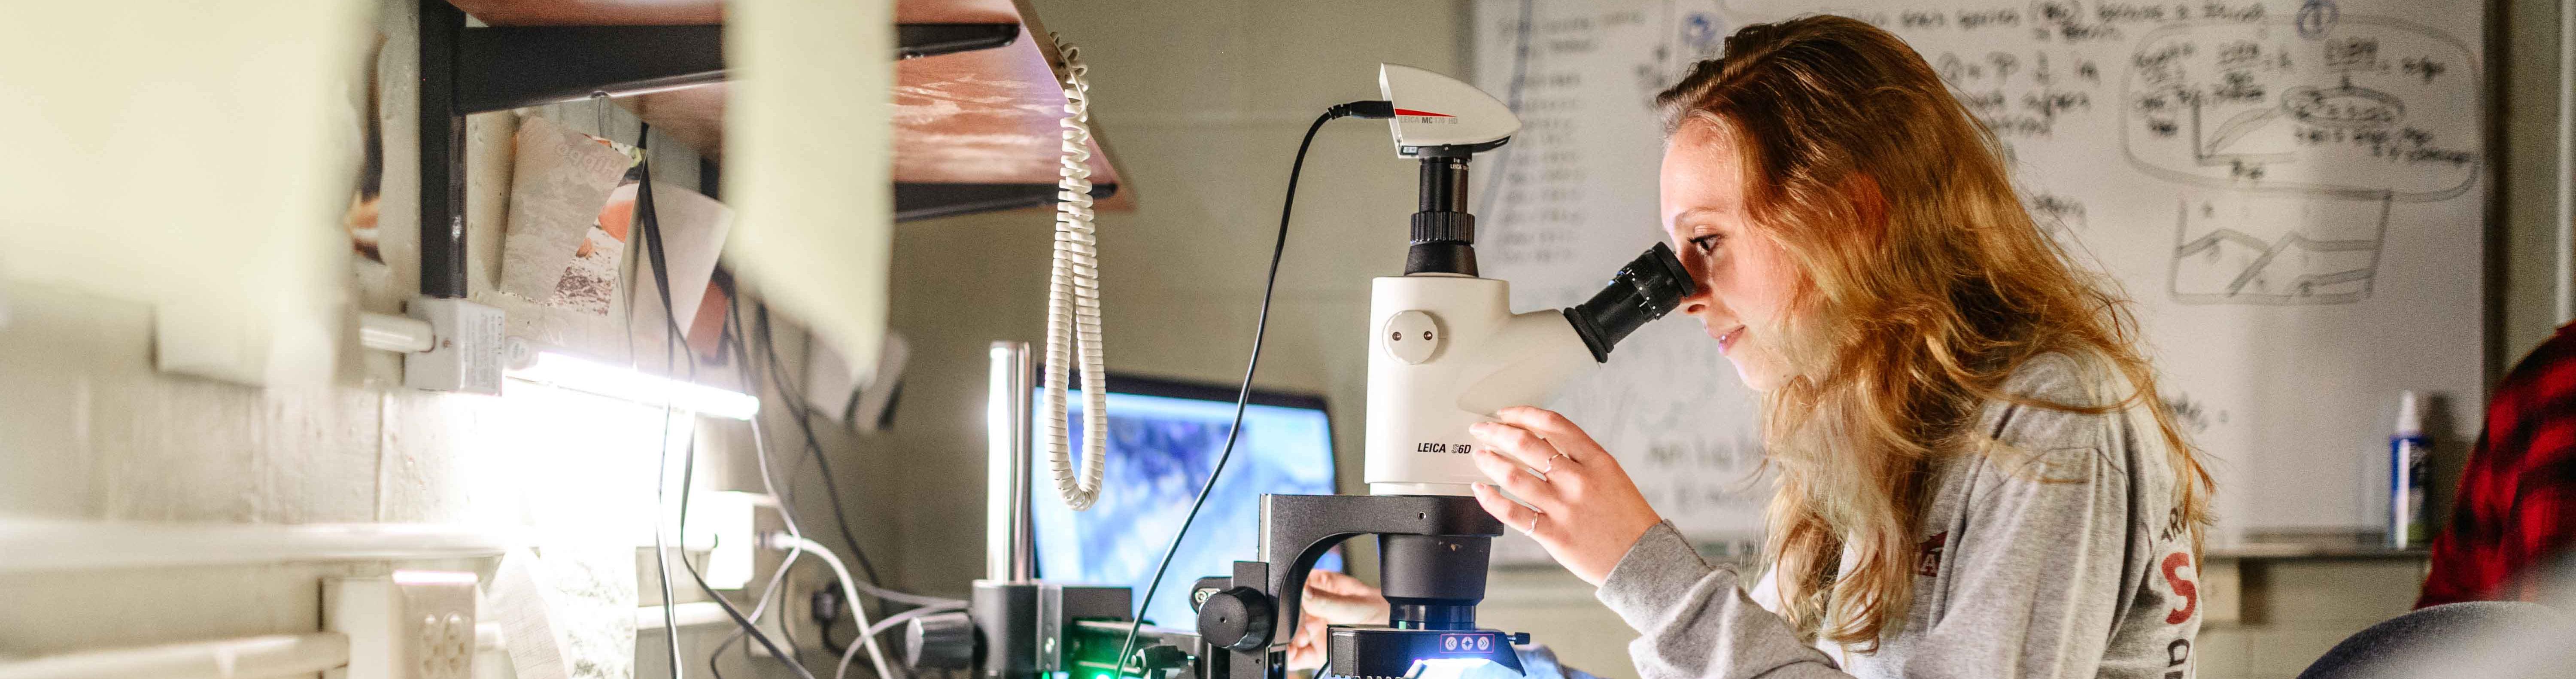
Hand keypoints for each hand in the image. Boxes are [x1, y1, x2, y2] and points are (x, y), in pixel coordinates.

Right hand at [1286, 570, 1388, 670]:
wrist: (1401, 635)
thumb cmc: (1385, 612)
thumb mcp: (1358, 605)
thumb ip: (1329, 601)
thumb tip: (1304, 592)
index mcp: (1322, 587)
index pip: (1295, 589)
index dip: (1287, 599)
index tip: (1285, 608)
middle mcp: (1316, 608)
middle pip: (1290, 616)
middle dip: (1287, 625)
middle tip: (1291, 630)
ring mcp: (1316, 630)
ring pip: (1291, 636)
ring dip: (1286, 642)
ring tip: (1290, 644)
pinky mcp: (1318, 650)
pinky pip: (1298, 655)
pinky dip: (1291, 657)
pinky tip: (1290, 655)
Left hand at [1468, 406, 1663, 584]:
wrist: (1644, 559)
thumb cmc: (1626, 518)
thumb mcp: (1611, 476)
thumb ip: (1579, 458)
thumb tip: (1539, 441)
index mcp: (1596, 460)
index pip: (1552, 423)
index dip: (1522, 414)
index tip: (1505, 413)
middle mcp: (1578, 480)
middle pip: (1526, 444)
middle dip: (1496, 432)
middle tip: (1481, 430)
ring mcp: (1564, 508)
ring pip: (1514, 476)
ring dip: (1489, 461)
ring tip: (1480, 456)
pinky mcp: (1553, 534)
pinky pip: (1512, 513)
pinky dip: (1490, 499)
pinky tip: (1481, 490)